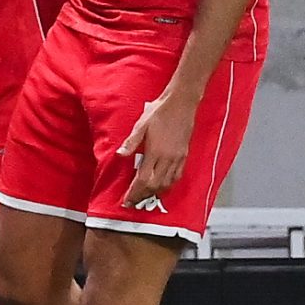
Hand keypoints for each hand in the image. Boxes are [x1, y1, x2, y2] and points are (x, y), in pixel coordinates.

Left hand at [115, 87, 196, 204]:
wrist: (181, 103)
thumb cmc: (160, 111)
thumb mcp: (141, 125)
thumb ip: (131, 142)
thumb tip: (119, 155)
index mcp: (155, 151)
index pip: (143, 179)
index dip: (134, 192)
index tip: (127, 200)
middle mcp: (167, 158)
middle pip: (155, 185)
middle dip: (143, 196)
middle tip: (133, 202)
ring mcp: (177, 158)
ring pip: (167, 184)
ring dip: (155, 193)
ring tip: (145, 198)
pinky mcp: (184, 156)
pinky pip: (177, 177)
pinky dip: (168, 186)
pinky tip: (162, 187)